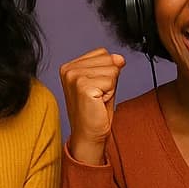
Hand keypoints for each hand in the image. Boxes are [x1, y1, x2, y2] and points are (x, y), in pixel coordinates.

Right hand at [59, 48, 124, 163]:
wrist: (89, 134)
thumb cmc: (94, 111)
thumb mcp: (104, 83)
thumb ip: (110, 66)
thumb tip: (119, 58)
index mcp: (70, 66)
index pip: (102, 53)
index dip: (106, 72)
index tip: (96, 88)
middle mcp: (69, 69)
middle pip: (108, 59)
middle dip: (109, 79)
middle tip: (98, 96)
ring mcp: (75, 77)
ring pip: (112, 69)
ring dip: (110, 87)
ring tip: (98, 100)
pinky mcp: (83, 86)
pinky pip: (112, 81)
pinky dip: (110, 93)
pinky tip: (99, 103)